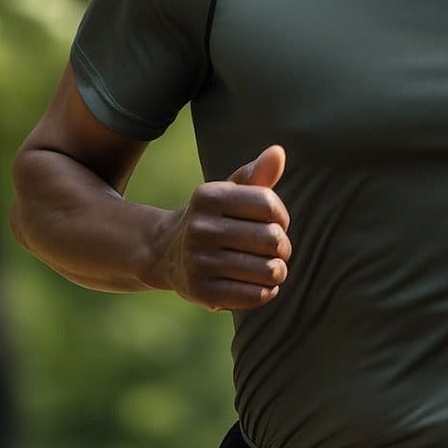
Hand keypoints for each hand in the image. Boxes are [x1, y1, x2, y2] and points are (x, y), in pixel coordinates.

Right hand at [157, 144, 290, 310]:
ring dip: (278, 272)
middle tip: (276, 250)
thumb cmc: (212, 218)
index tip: (274, 223)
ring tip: (271, 269)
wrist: (164, 252)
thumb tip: (278, 151)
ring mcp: (198, 261)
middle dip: (283, 247)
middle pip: (272, 239)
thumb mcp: (228, 193)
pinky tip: (260, 285)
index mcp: (209, 195)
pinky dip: (266, 292)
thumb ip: (256, 175)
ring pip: (269, 270)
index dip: (281, 216)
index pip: (268, 204)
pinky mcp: (201, 291)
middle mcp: (200, 227)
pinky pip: (255, 295)